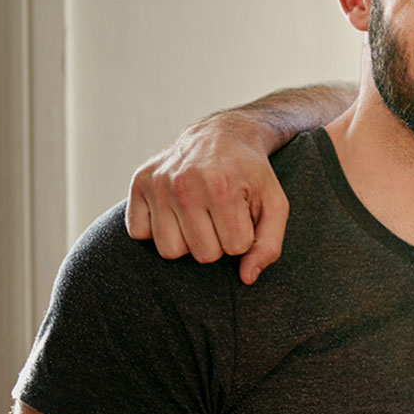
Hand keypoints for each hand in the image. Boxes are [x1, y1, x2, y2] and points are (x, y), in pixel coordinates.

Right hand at [124, 112, 287, 283]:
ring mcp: (158, 183)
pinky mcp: (139, 183)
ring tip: (199, 215)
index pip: (234, 248)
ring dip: (187, 240)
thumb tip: (247, 278)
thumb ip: (269, 244)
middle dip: (217, 241)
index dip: (243, 237)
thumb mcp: (274, 203)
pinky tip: (174, 210)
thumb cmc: (250, 174)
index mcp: (222, 187)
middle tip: (220, 215)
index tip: (242, 216)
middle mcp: (185, 185)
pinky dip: (157, 229)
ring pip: (169, 250)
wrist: (222, 136)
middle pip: (201, 254)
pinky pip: (139, 233)